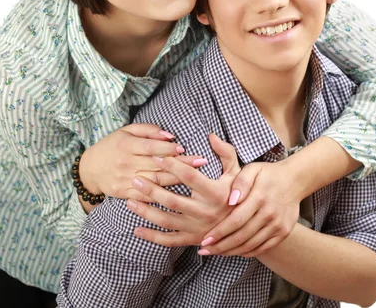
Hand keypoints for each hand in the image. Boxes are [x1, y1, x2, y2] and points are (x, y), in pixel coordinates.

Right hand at [78, 123, 204, 200]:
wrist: (90, 169)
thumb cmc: (112, 146)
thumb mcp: (126, 131)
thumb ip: (148, 130)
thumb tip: (170, 135)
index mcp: (127, 145)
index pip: (151, 147)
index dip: (168, 148)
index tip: (184, 148)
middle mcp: (126, 163)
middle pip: (157, 164)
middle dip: (181, 163)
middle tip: (200, 161)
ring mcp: (125, 180)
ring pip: (155, 181)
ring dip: (177, 179)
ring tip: (195, 177)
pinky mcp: (124, 193)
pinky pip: (146, 196)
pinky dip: (161, 196)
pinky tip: (177, 195)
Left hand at [126, 134, 240, 246]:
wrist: (246, 227)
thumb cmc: (239, 195)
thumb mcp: (237, 173)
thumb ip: (226, 153)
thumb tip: (211, 136)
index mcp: (215, 193)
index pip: (189, 177)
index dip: (172, 165)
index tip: (157, 156)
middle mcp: (205, 212)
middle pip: (172, 200)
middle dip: (151, 188)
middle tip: (135, 177)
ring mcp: (198, 229)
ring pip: (166, 220)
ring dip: (146, 211)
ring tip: (130, 200)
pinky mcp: (192, 240)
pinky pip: (168, 240)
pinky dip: (151, 236)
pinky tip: (136, 229)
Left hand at [198, 158, 302, 257]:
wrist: (295, 180)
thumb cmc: (268, 173)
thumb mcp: (253, 169)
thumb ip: (240, 181)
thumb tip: (231, 200)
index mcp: (260, 197)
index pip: (236, 220)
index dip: (219, 232)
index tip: (205, 240)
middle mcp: (270, 213)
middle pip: (242, 236)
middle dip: (221, 246)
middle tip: (204, 250)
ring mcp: (278, 225)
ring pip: (251, 245)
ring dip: (231, 251)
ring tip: (216, 253)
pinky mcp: (283, 232)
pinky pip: (263, 248)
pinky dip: (247, 252)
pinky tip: (234, 251)